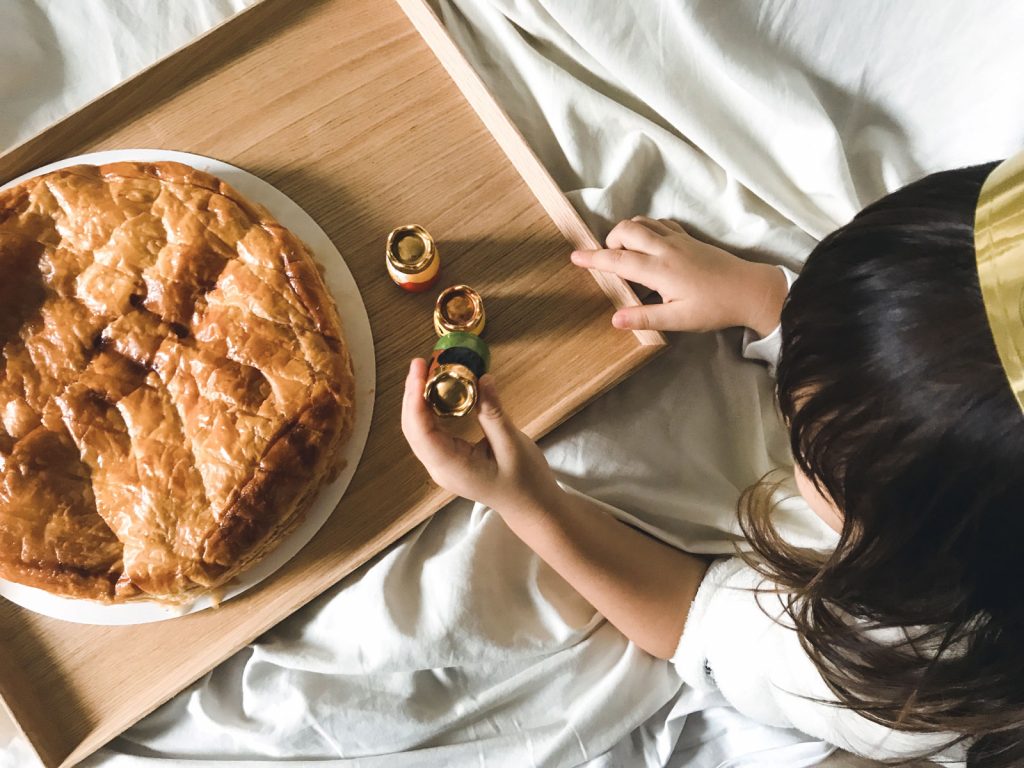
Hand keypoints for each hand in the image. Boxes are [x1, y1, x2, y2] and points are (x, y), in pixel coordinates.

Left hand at [401, 358, 562, 512]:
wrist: (533, 507)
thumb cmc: (526, 482)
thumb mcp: (511, 445)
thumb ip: (492, 412)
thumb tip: (482, 379)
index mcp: (451, 467)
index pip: (420, 429)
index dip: (414, 396)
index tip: (419, 368)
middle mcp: (440, 468)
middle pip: (413, 428)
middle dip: (413, 394)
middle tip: (422, 363)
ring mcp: (443, 466)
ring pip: (419, 430)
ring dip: (420, 400)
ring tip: (427, 372)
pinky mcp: (450, 460)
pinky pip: (432, 433)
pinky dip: (430, 410)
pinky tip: (438, 392)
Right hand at [570, 216, 787, 336]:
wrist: (750, 289)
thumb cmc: (714, 308)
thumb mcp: (678, 320)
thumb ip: (645, 317)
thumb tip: (614, 318)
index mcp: (660, 269)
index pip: (618, 260)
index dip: (593, 258)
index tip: (574, 257)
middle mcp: (666, 248)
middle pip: (627, 229)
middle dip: (610, 240)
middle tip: (608, 260)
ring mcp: (678, 239)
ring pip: (643, 221)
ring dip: (627, 231)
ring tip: (626, 253)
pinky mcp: (689, 238)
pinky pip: (660, 223)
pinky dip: (646, 228)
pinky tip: (649, 245)